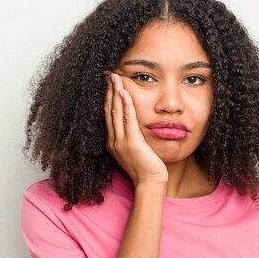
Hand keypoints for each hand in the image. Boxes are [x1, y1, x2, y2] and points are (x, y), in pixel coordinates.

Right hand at [104, 72, 167, 187]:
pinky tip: (124, 92)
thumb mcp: (136, 150)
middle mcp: (113, 141)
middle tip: (109, 74)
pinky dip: (125, 105)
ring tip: (115, 78)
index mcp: (113, 142)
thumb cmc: (146, 168)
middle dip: (109, 91)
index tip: (109, 84)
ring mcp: (121, 142)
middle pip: (109, 111)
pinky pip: (127, 119)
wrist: (149, 183)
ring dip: (115, 93)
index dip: (108, 98)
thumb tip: (136, 124)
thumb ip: (133, 137)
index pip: (108, 115)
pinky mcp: (132, 142)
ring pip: (115, 112)